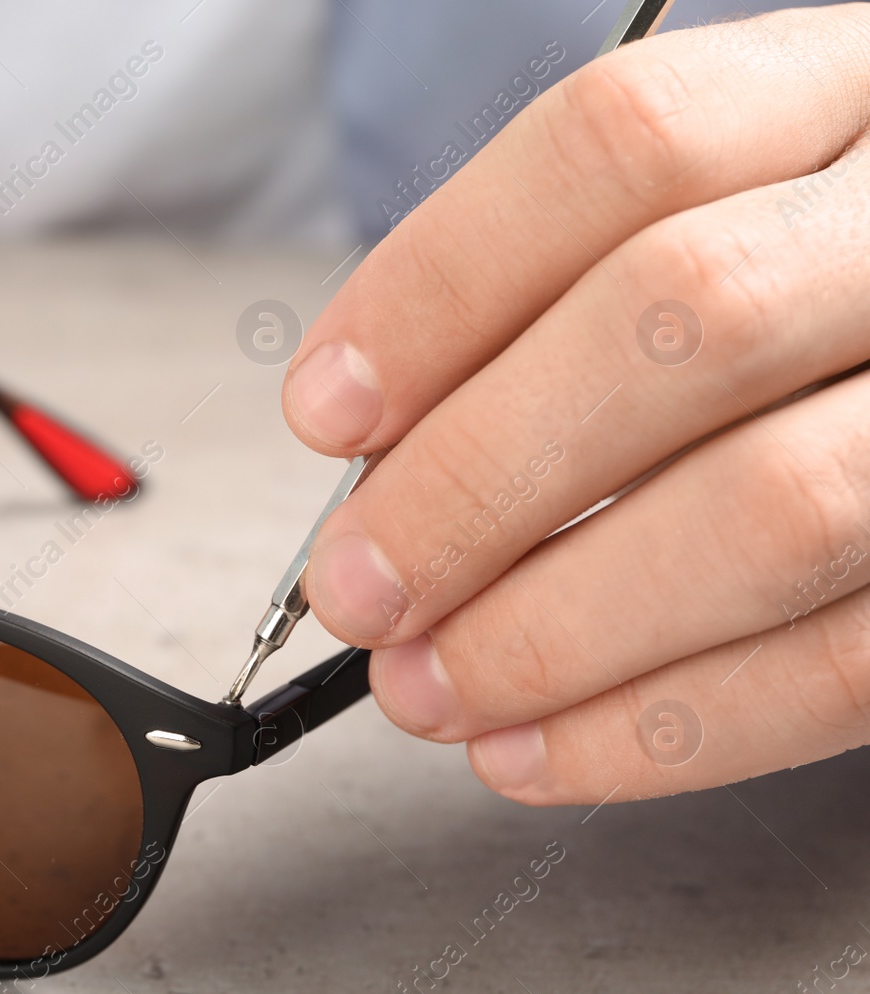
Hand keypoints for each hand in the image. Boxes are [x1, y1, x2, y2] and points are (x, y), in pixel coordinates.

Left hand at [283, 6, 869, 805]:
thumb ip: (561, 297)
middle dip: (476, 478)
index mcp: (847, 95)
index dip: (442, 287)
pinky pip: (842, 669)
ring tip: (423, 685)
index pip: (622, 147)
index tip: (326, 409)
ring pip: (775, 508)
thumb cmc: (811, 291)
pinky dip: (662, 730)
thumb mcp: (720, 219)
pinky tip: (534, 748)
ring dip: (550, 629)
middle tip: (357, 585)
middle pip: (683, 316)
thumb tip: (379, 451)